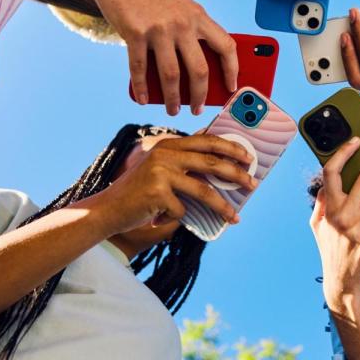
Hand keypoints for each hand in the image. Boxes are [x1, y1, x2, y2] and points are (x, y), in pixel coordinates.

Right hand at [88, 0, 237, 116]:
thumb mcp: (178, 5)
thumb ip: (188, 31)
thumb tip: (192, 72)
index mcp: (198, 15)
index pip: (227, 45)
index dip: (233, 70)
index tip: (232, 87)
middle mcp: (183, 23)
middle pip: (200, 70)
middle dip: (200, 95)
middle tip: (197, 109)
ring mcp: (159, 29)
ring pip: (171, 76)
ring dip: (172, 99)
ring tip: (172, 110)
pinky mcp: (135, 33)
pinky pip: (141, 69)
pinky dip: (142, 88)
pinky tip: (143, 98)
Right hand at [95, 135, 256, 234]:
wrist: (107, 209)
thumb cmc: (140, 192)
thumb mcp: (160, 169)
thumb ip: (185, 163)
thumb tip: (223, 166)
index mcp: (169, 144)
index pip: (207, 140)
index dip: (231, 147)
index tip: (248, 157)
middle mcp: (166, 154)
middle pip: (212, 162)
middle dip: (236, 174)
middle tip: (252, 184)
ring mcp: (160, 172)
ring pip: (203, 190)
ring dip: (222, 207)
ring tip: (234, 218)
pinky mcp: (156, 192)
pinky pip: (182, 210)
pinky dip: (178, 218)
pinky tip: (163, 218)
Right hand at [310, 136, 359, 313]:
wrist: (342, 285)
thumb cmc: (331, 252)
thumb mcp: (318, 227)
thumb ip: (321, 205)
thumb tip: (325, 185)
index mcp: (330, 208)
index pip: (332, 173)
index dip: (342, 153)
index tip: (357, 140)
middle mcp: (344, 216)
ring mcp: (359, 230)